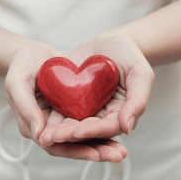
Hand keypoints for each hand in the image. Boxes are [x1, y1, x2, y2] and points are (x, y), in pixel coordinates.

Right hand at [5, 41, 127, 161]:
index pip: (55, 145)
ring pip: (82, 138)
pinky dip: (101, 129)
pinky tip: (118, 130)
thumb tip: (39, 134)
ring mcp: (60, 120)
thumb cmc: (21, 65)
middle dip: (95, 151)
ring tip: (122, 151)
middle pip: (72, 146)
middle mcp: (47, 127)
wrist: (33, 53)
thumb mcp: (17, 82)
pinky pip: (87, 123)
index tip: (95, 153)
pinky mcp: (71, 111)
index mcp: (32, 126)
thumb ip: (26, 107)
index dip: (75, 150)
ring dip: (102, 144)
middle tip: (118, 156)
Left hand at [39, 31, 154, 145]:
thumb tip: (127, 129)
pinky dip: (52, 116)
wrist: (112, 41)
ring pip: (71, 123)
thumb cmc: (131, 55)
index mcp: (120, 113)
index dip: (93, 131)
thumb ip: (137, 100)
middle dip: (69, 135)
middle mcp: (102, 115)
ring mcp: (86, 107)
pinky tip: (40, 120)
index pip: (107, 128)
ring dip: (58, 130)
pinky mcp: (72, 98)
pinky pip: (61, 108)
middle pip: (86, 129)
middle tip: (52, 138)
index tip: (78, 132)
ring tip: (44, 134)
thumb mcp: (141, 74)